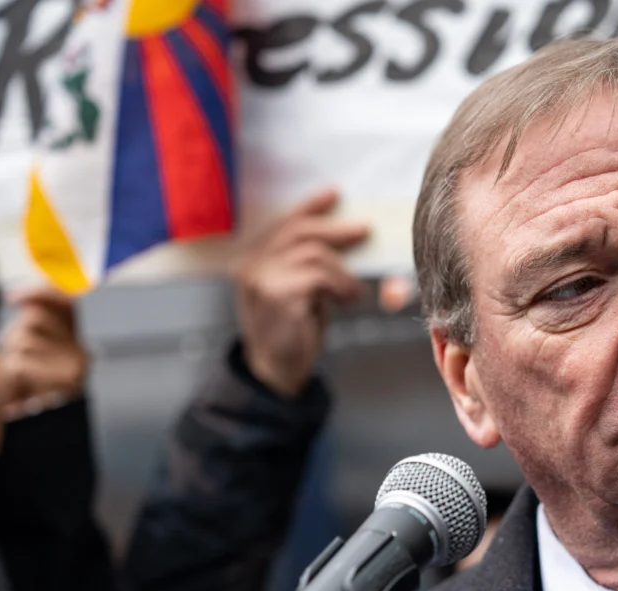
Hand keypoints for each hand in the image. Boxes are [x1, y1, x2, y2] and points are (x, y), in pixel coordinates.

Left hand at [0, 288, 87, 419]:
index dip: (42, 292)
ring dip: (12, 356)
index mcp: (78, 341)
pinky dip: (11, 373)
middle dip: (17, 334)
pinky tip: (22, 388)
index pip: (69, 302)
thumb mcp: (32, 347)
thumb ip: (35, 319)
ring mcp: (74, 367)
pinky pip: (19, 363)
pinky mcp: (63, 382)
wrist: (35, 427)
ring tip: (22, 378)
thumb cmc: (28, 387)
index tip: (14, 297)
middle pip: (37, 319)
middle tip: (19, 358)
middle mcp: (82, 352)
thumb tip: (24, 296)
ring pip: (24, 340)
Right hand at [234, 188, 368, 397]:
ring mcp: (261, 278)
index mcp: (254, 260)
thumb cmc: (292, 331)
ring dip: (343, 272)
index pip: (284, 223)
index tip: (335, 193)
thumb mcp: (299, 292)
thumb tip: (347, 238)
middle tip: (365, 229)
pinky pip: (319, 275)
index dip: (310, 206)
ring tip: (352, 292)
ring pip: (314, 253)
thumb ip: (308, 266)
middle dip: (336, 228)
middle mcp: (252, 265)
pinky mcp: (277, 294)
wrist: (276, 371)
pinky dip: (341, 285)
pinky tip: (348, 300)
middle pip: (300, 231)